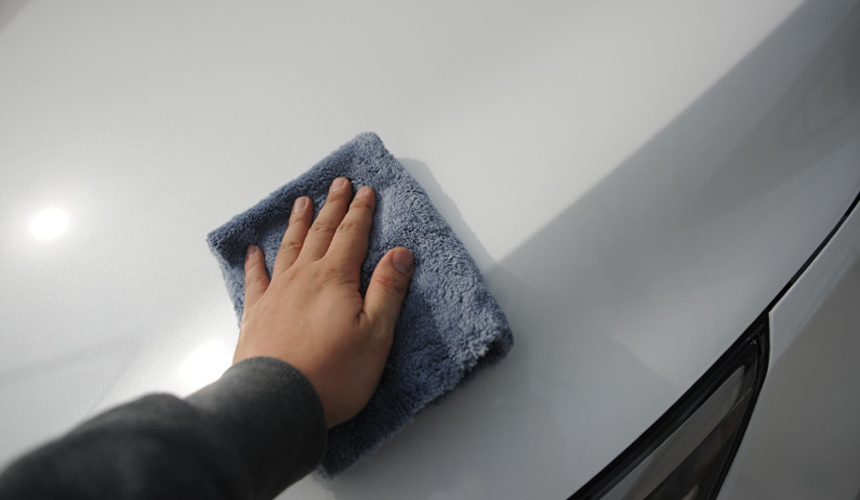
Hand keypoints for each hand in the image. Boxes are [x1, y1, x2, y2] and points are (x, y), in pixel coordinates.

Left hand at [233, 177, 413, 427]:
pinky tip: (255, 251)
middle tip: (338, 184)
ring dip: (298, 223)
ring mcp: (276, 293)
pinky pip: (256, 278)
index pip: (352, 235)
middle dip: (332, 206)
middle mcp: (303, 277)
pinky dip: (256, 261)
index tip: (366, 190)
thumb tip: (400, 253)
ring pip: (289, 247)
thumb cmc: (332, 374)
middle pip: (321, 232)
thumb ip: (388, 290)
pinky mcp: (256, 314)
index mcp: (335, 278)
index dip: (361, 211)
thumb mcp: (376, 335)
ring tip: (302, 202)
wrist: (276, 402)